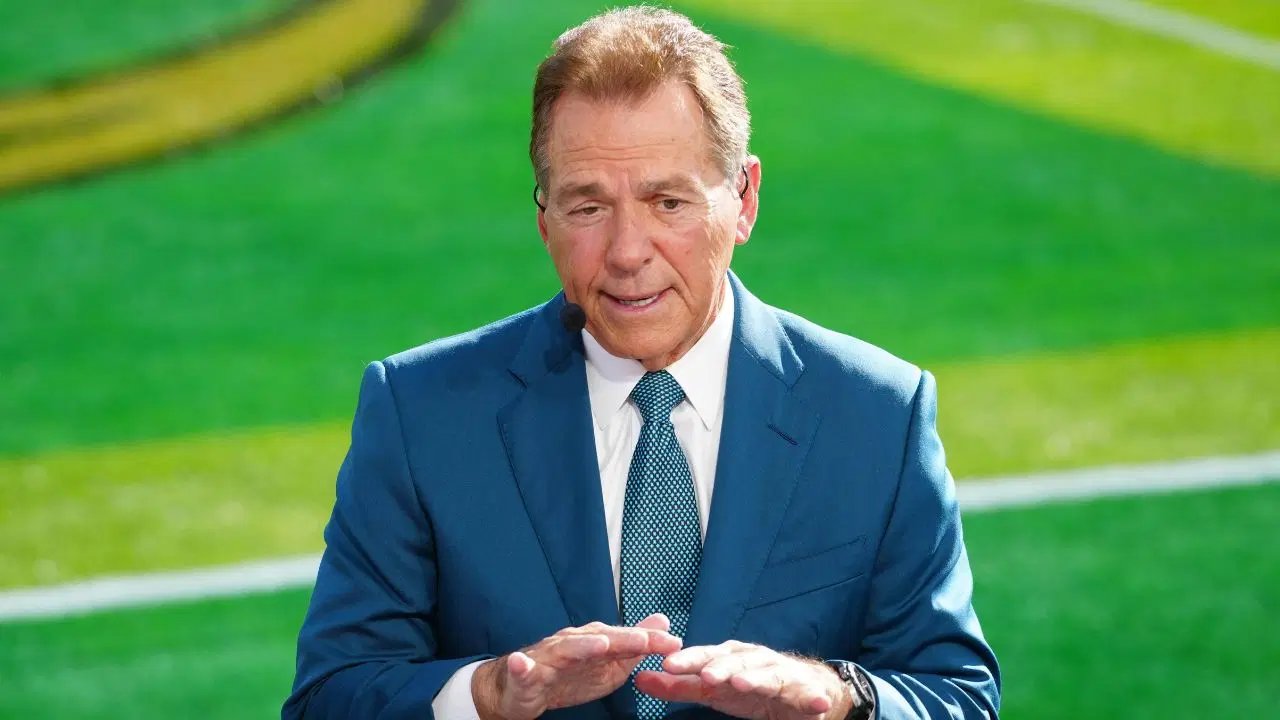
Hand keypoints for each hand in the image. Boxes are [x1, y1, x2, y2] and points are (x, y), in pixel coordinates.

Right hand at [472, 613, 681, 719]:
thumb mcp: (607, 664)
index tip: (673, 642)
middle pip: (598, 639)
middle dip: (621, 640)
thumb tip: (663, 621)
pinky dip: (521, 665)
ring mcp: (546, 657)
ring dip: (581, 646)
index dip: (647, 640)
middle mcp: (570, 643)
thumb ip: (633, 645)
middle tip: (644, 641)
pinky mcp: (524, 675)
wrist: (521, 690)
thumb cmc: (566, 674)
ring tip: (600, 644)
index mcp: (591, 641)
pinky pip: (522, 670)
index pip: (623, 639)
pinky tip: (521, 663)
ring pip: (564, 650)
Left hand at [635, 640, 852, 719]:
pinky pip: (809, 696)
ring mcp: (781, 675)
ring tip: (745, 684)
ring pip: (768, 675)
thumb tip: (639, 678)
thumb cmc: (750, 687)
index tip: (668, 665)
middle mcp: (755, 660)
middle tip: (707, 676)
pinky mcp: (806, 693)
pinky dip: (812, 698)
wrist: (800, 690)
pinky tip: (815, 703)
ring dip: (757, 678)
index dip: (688, 660)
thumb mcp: (712, 689)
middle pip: (736, 662)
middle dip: (722, 668)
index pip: (706, 656)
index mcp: (730, 657)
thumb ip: (679, 686)